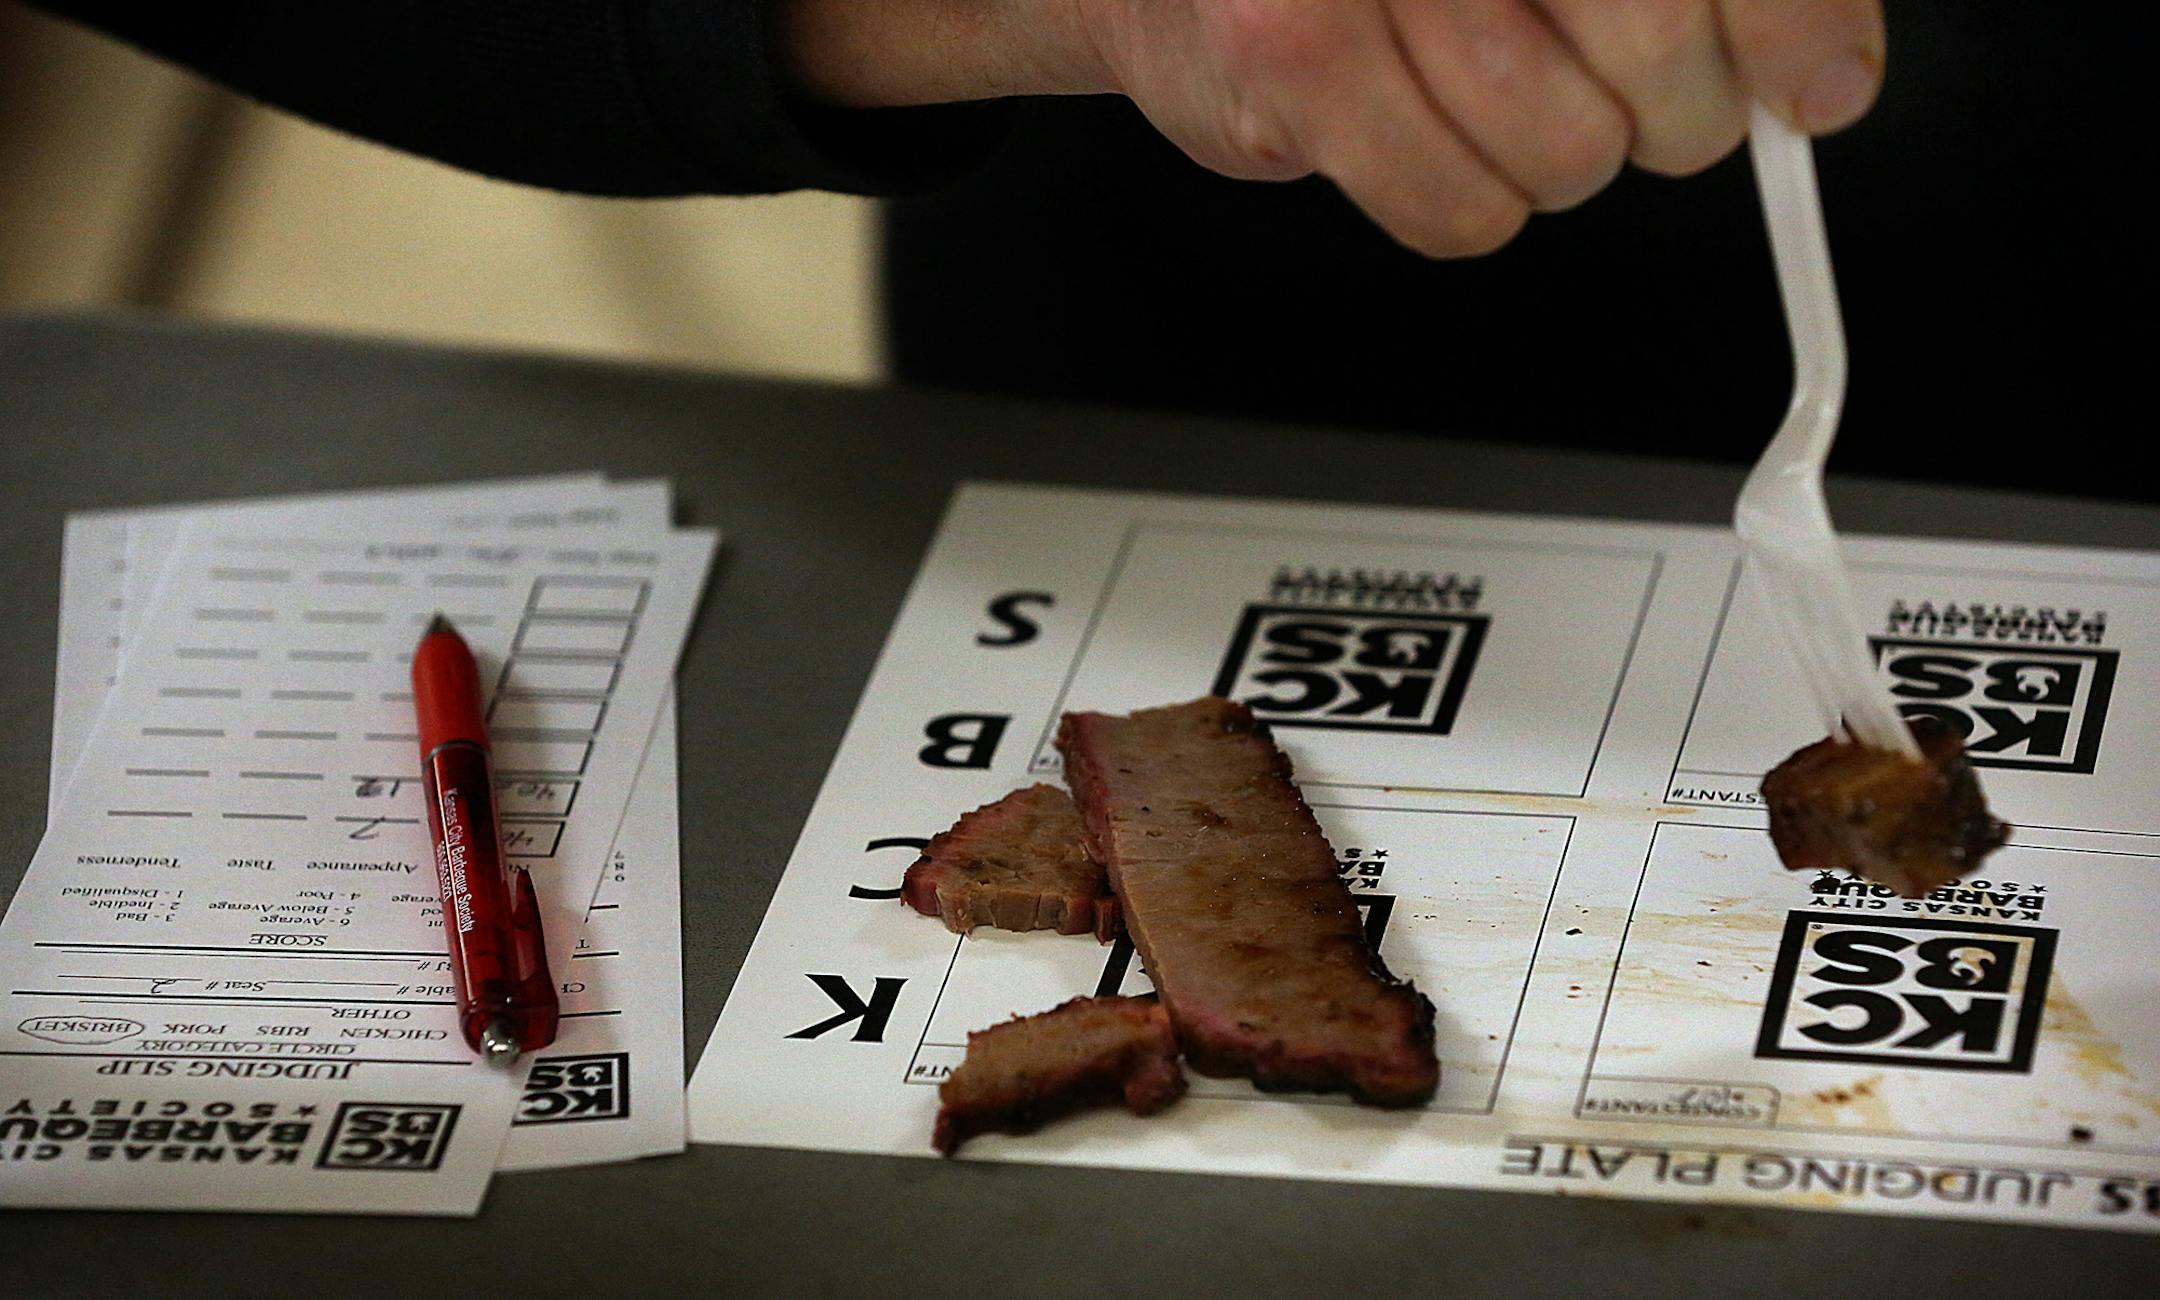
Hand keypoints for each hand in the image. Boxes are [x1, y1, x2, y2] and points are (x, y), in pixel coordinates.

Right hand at [778, 0, 1885, 255]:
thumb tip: (1817, 65)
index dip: (1790, 24)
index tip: (1816, 85)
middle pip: (1653, 51)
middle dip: (1672, 114)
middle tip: (1641, 102)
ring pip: (1564, 152)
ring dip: (1555, 158)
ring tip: (1489, 99)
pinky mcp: (1292, 60)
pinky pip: (1461, 213)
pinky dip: (1465, 203)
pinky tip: (1425, 139)